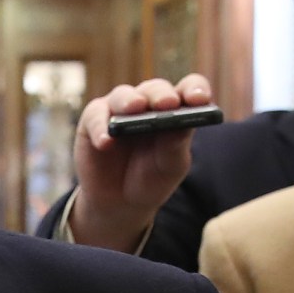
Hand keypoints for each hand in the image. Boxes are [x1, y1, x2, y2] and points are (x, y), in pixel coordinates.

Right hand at [66, 75, 213, 253]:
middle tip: (168, 104)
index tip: (201, 100)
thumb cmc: (151, 180)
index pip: (189, 90)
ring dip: (129, 101)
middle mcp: (148, 103)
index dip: (195, 90)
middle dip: (161, 95)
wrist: (119, 203)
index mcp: (174, 111)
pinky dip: (100, 127)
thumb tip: (180, 125)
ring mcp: (119, 109)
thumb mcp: (170, 168)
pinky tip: (106, 141)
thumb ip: (175, 146)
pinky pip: (95, 117)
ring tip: (135, 109)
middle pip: (156, 89)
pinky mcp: (93, 120)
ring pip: (123, 96)